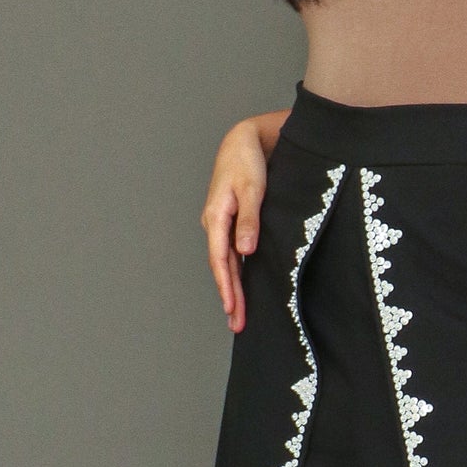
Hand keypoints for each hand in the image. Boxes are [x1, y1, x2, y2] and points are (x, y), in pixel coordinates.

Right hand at [204, 117, 271, 332]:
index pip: (220, 260)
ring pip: (226, 263)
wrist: (243, 141)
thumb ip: (249, 220)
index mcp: (215, 217)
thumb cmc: (246, 161)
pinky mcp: (231, 223)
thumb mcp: (252, 189)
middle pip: (222, 267)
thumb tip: (245, 251)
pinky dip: (237, 273)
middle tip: (237, 325)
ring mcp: (221, 225)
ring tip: (238, 315)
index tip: (231, 308)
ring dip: (233, 289)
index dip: (226, 286)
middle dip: (230, 297)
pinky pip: (232, 254)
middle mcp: (214, 224)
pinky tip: (241, 288)